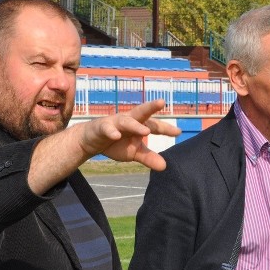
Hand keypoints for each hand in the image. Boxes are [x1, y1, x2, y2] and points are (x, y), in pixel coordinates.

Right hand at [28, 99, 180, 194]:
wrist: (91, 141)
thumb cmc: (116, 143)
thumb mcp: (134, 153)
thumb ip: (148, 157)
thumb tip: (165, 167)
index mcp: (139, 125)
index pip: (155, 125)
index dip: (166, 128)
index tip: (178, 132)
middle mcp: (129, 120)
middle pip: (141, 112)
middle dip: (151, 107)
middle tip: (161, 102)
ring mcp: (115, 122)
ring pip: (126, 120)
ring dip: (135, 125)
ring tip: (145, 131)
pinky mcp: (102, 127)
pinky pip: (107, 128)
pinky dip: (111, 131)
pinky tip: (116, 136)